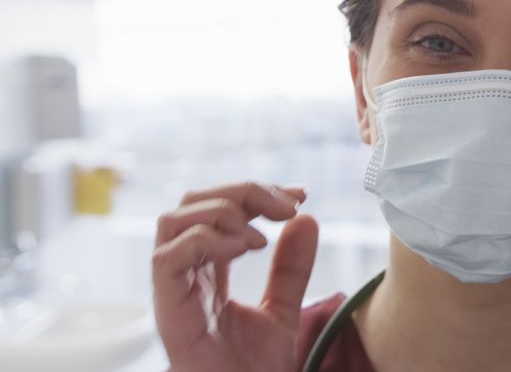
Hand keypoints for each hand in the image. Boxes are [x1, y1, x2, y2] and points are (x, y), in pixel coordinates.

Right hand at [152, 182, 318, 371]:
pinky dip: (206, 241)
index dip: (258, 193)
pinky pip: (167, 258)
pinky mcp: (167, 310)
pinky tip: (243, 249)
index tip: (301, 195)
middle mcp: (186, 273)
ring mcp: (173, 289)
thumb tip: (308, 218)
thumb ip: (291, 267)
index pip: (221, 209)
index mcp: (208, 268)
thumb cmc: (251, 370)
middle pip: (194, 202)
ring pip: (173, 220)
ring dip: (223, 212)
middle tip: (288, 206)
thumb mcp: (283, 308)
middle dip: (243, 192)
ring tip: (261, 237)